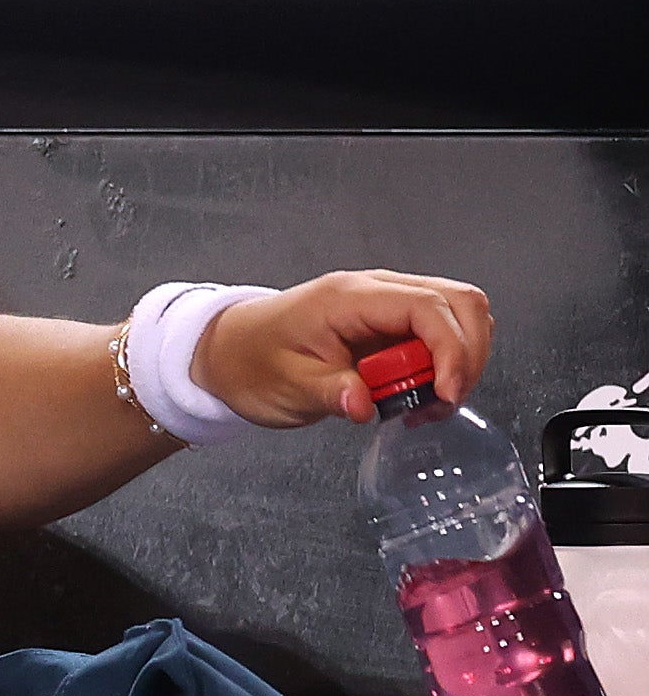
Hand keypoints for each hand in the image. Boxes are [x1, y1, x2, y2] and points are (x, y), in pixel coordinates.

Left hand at [194, 271, 498, 424]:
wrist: (228, 352)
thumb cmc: (252, 362)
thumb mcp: (286, 386)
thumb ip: (330, 393)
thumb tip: (365, 405)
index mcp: (347, 298)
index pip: (427, 307)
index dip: (451, 350)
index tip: (445, 394)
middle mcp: (375, 290)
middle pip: (459, 301)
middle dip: (467, 354)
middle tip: (442, 402)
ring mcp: (387, 303)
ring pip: (459, 313)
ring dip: (460, 360)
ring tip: (426, 404)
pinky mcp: (392, 321)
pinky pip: (440, 331)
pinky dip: (445, 363)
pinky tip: (418, 395)